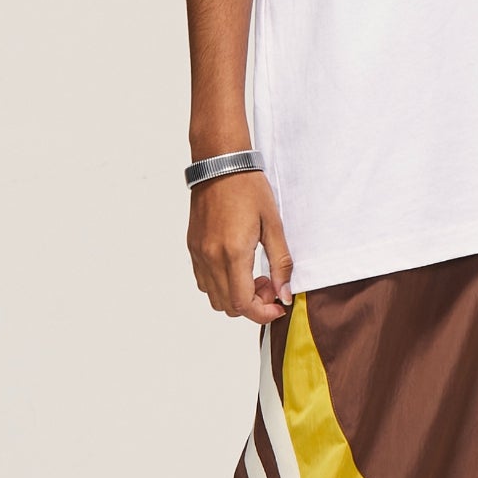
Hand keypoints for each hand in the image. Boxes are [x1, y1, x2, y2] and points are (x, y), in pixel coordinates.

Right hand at [187, 170, 293, 322]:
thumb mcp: (274, 226)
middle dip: (252, 305)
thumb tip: (284, 293)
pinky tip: (237, 266)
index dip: (263, 313)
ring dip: (236, 296)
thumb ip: (281, 264)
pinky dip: (221, 285)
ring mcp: (198, 254)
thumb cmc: (249, 189)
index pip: (243, 303)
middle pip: (228, 306)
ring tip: (254, 274)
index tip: (278, 305)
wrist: (221, 165)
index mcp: (232, 253)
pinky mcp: (193, 247)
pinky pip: (204, 281)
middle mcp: (210, 257)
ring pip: (214, 297)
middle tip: (270, 284)